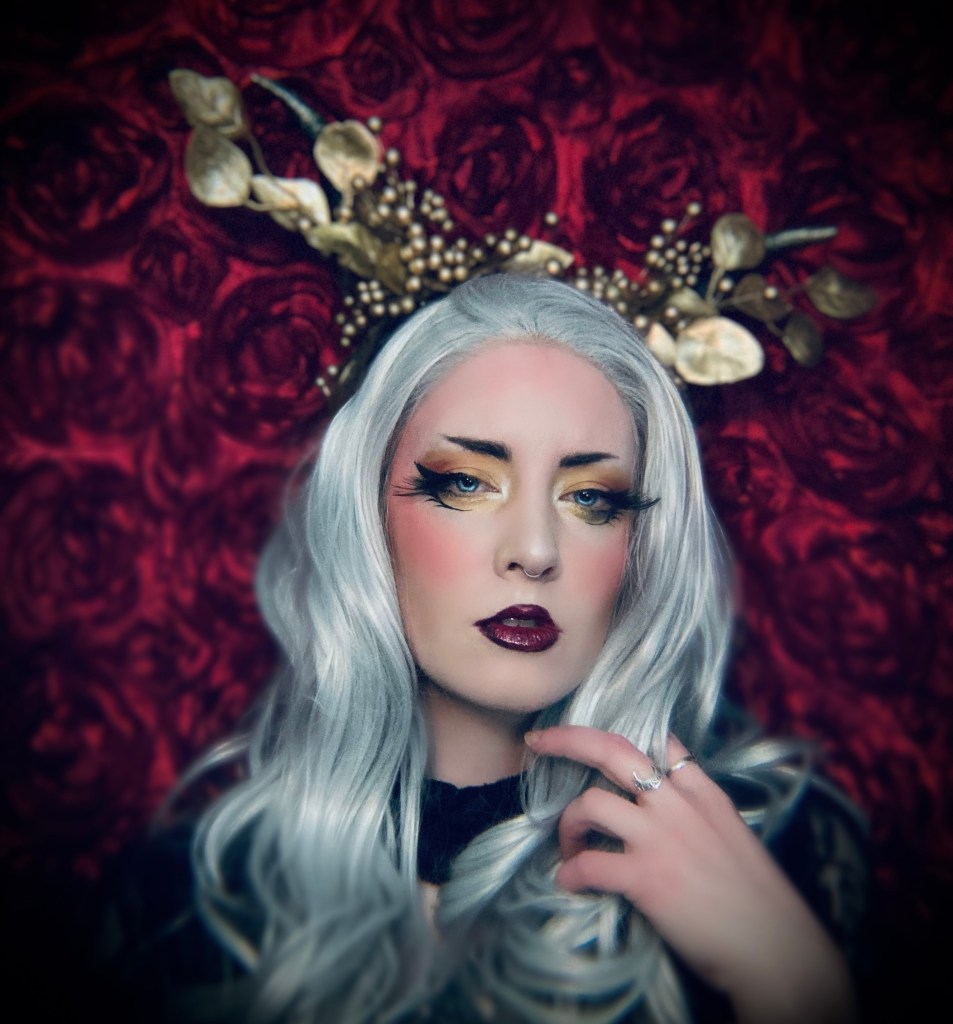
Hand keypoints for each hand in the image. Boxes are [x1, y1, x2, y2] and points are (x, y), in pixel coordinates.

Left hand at [524, 726, 856, 1023]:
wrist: (778, 950)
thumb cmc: (760, 901)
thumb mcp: (735, 834)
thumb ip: (699, 812)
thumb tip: (666, 805)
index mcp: (703, 792)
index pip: (659, 741)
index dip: (620, 736)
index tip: (592, 742)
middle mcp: (678, 805)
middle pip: (611, 750)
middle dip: (567, 738)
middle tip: (537, 741)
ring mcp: (660, 839)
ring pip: (590, 802)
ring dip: (568, 824)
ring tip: (571, 848)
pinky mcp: (646, 879)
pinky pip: (588, 866)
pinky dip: (570, 873)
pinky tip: (568, 882)